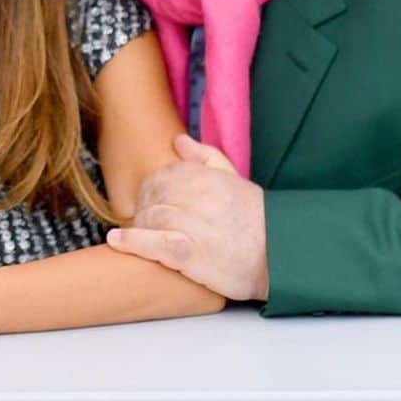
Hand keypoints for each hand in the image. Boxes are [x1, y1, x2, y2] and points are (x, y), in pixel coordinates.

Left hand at [106, 134, 269, 300]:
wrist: (284, 259)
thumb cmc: (258, 221)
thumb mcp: (237, 181)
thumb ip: (206, 158)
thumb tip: (178, 140)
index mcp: (209, 179)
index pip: (164, 176)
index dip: (152, 188)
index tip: (150, 198)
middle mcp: (201, 199)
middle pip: (153, 196)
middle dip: (144, 206)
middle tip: (143, 217)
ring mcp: (195, 226)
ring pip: (151, 218)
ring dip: (140, 225)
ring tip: (138, 232)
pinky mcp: (191, 254)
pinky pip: (154, 243)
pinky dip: (132, 241)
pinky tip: (117, 240)